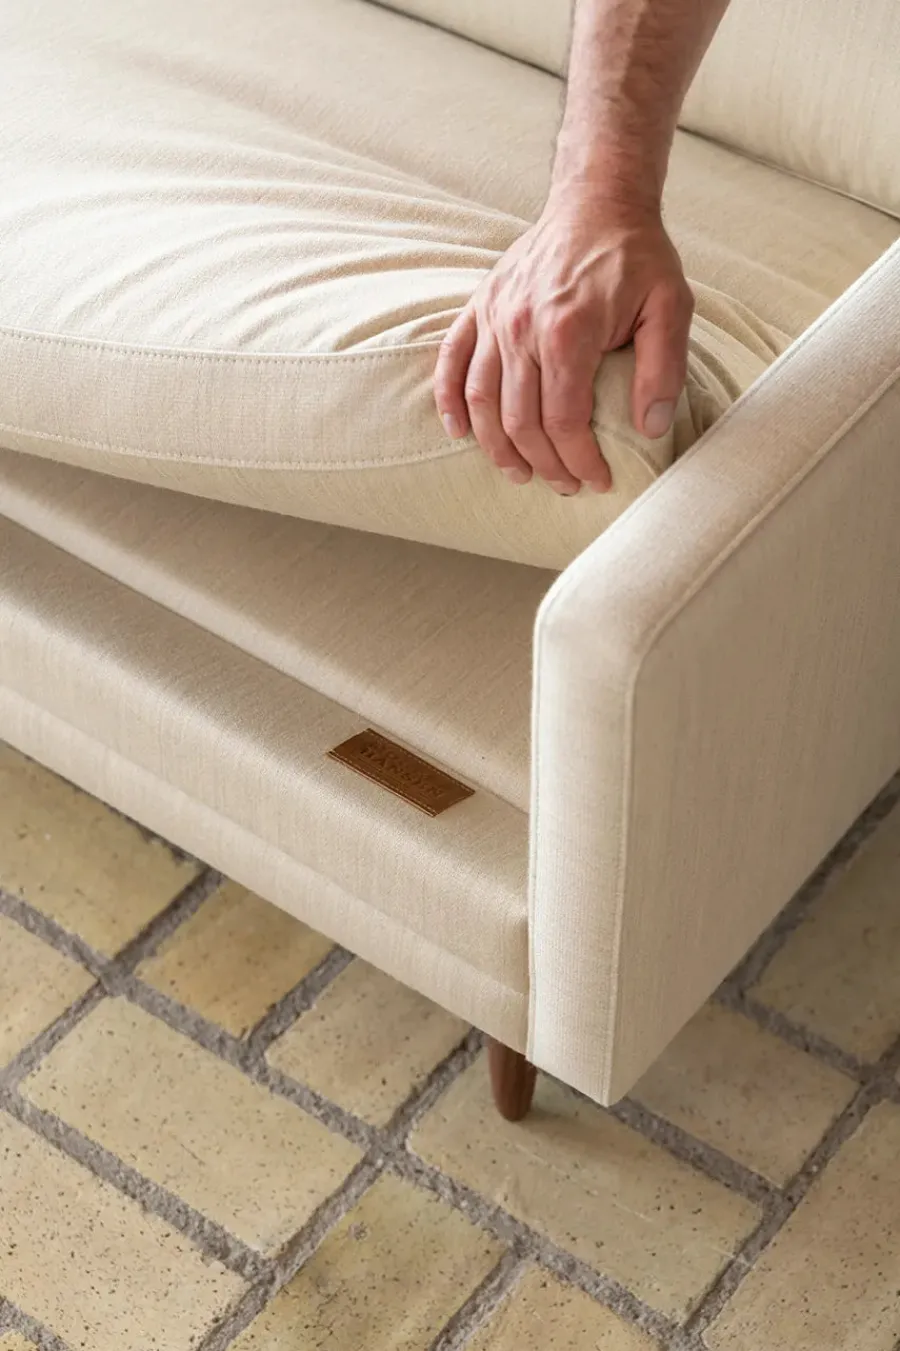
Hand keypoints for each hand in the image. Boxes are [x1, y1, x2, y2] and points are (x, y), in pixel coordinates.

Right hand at [434, 197, 693, 494]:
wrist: (597, 200)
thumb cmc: (637, 256)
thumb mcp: (672, 306)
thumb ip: (663, 369)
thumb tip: (652, 429)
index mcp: (570, 331)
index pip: (565, 420)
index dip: (580, 460)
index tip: (598, 480)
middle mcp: (523, 327)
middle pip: (521, 420)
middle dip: (544, 464)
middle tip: (566, 485)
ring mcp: (495, 317)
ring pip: (482, 401)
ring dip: (496, 447)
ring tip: (520, 474)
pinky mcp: (480, 307)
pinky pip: (451, 361)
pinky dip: (449, 401)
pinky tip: (459, 432)